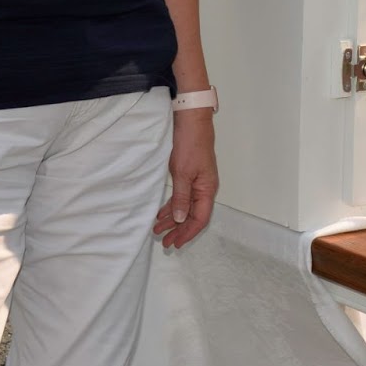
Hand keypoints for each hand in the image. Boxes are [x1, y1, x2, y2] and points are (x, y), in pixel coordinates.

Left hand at [154, 109, 216, 248]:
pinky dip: (173, 206)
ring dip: (174, 219)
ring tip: (158, 230)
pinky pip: (182, 197)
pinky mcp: (190, 176)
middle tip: (165, 242)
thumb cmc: (190, 145)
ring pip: (186, 207)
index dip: (187, 233)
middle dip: (179, 230)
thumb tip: (180, 219)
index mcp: (207, 190)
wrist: (191, 121)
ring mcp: (198, 182)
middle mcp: (205, 189)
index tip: (175, 243)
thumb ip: (181, 198)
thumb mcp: (183, 173)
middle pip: (193, 216)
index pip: (200, 219)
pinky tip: (162, 213)